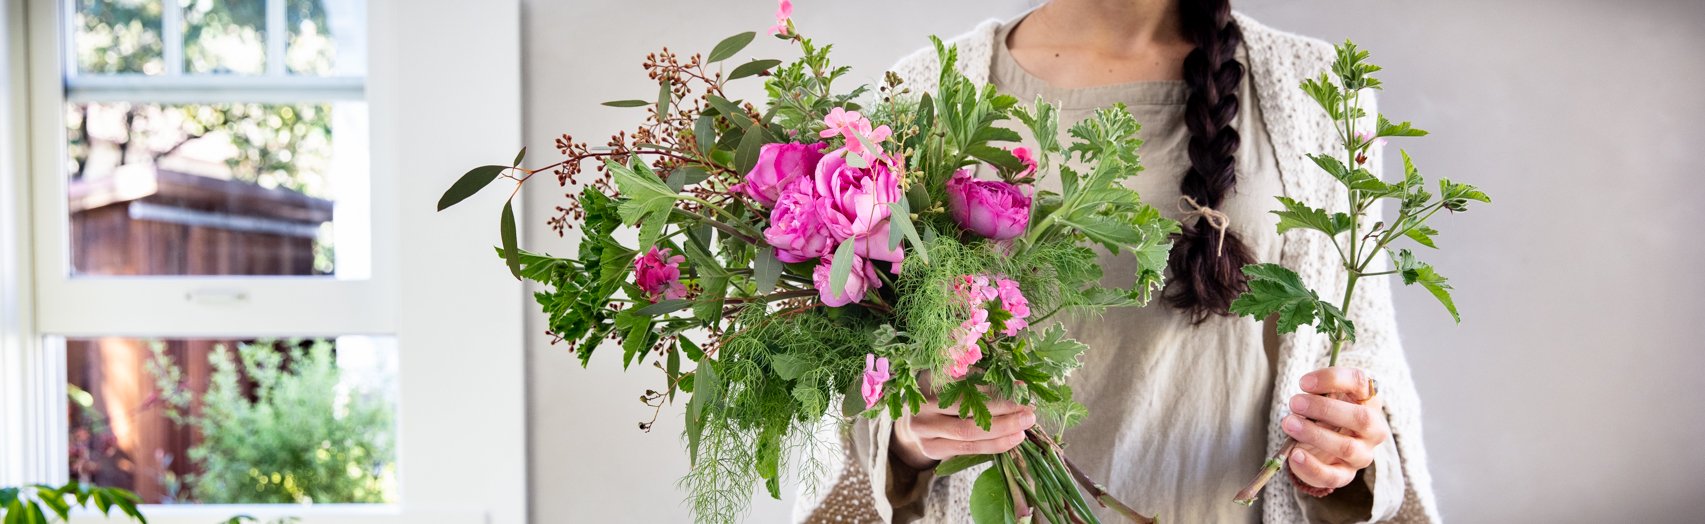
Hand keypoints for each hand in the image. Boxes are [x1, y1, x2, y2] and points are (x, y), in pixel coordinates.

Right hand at [891, 373, 1035, 469]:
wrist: (913, 422)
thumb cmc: (940, 395)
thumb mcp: (950, 378)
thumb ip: (974, 377)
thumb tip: (1016, 380)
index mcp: (927, 378)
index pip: (965, 381)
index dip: (994, 385)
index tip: (1021, 386)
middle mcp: (922, 404)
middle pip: (966, 408)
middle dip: (1003, 408)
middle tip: (1029, 408)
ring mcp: (924, 430)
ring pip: (968, 432)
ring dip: (1002, 429)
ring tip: (1025, 424)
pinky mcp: (931, 449)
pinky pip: (968, 449)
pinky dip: (994, 445)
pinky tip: (1013, 438)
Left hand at [1282, 366, 1388, 489]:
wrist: (1319, 447)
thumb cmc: (1323, 416)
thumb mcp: (1322, 399)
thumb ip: (1318, 393)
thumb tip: (1305, 393)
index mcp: (1368, 401)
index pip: (1361, 383)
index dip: (1333, 379)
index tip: (1304, 382)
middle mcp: (1373, 429)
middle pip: (1361, 418)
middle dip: (1324, 408)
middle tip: (1295, 402)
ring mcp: (1363, 454)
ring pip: (1347, 447)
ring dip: (1314, 434)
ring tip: (1289, 424)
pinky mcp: (1347, 474)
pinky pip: (1333, 475)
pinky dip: (1312, 466)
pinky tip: (1295, 455)